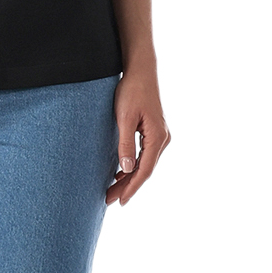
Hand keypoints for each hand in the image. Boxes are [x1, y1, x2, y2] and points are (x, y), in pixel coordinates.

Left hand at [106, 69, 170, 206]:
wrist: (140, 71)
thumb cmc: (131, 91)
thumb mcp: (124, 118)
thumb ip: (126, 144)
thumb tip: (127, 169)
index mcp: (157, 137)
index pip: (144, 170)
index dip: (132, 188)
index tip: (120, 201)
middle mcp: (162, 139)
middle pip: (145, 170)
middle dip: (127, 186)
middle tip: (109, 200)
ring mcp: (160, 136)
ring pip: (145, 164)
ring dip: (129, 178)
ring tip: (112, 190)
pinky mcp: (154, 132)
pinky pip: (145, 155)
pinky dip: (133, 166)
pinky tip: (121, 173)